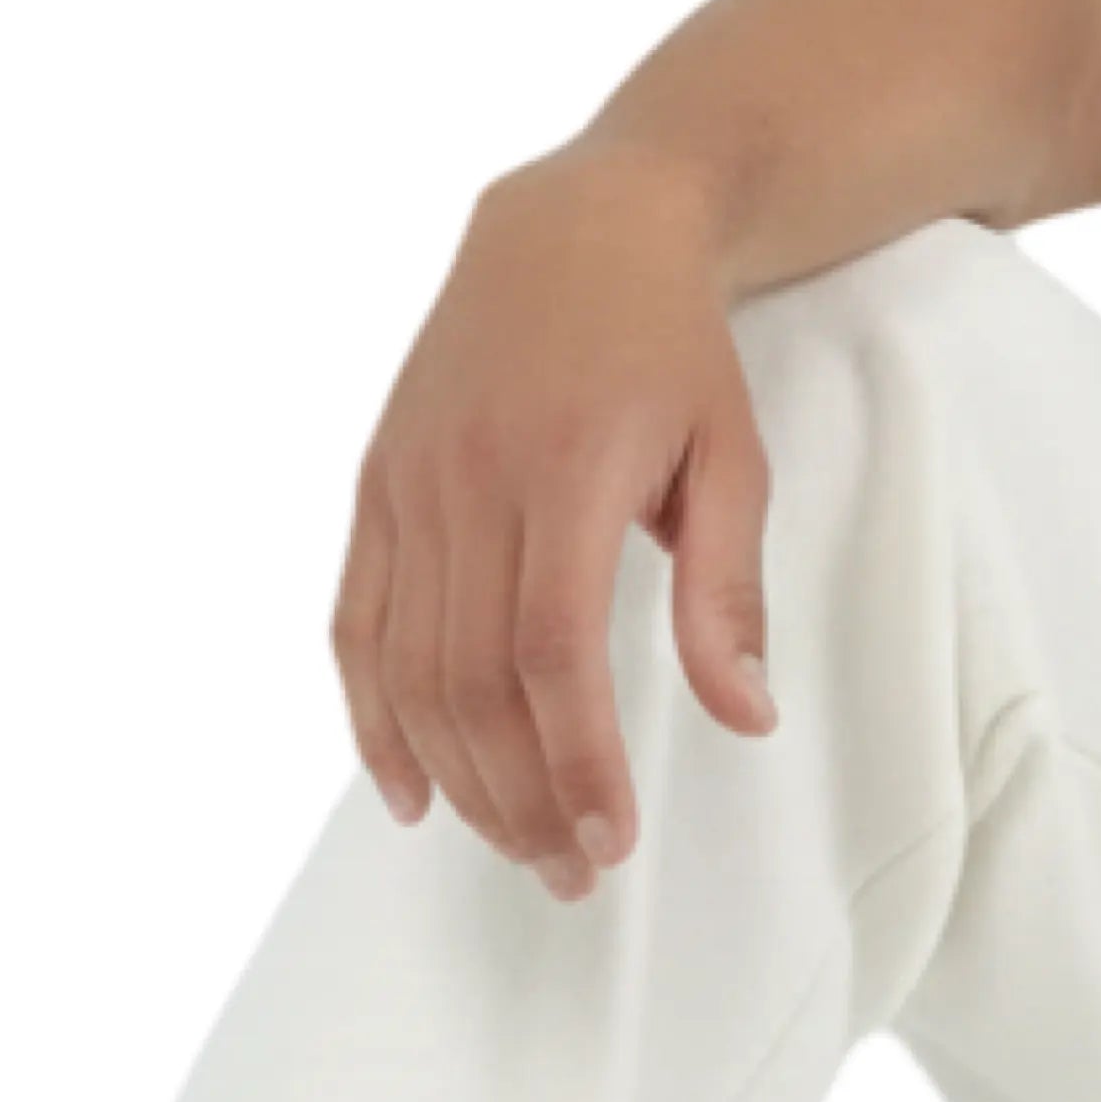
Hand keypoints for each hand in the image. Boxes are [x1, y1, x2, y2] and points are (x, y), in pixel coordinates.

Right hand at [328, 143, 783, 897]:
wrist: (578, 229)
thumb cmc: (672, 348)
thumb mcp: (733, 454)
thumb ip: (727, 590)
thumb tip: (745, 717)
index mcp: (568, 471)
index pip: (553, 652)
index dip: (572, 760)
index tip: (608, 842)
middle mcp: (471, 479)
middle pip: (471, 679)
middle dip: (519, 795)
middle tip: (569, 873)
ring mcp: (409, 483)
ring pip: (408, 666)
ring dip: (454, 776)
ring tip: (512, 845)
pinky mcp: (375, 485)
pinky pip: (355, 623)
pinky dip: (371, 717)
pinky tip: (409, 790)